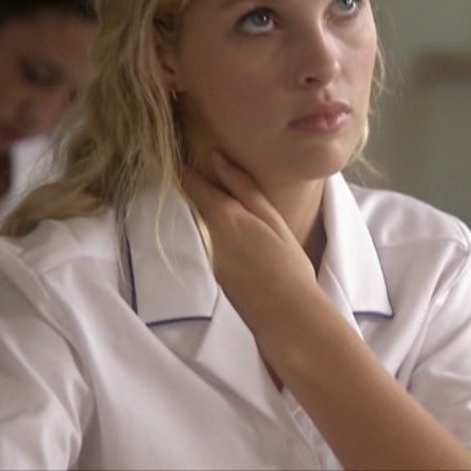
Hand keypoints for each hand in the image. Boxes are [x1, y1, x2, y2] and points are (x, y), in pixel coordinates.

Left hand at [180, 152, 316, 317]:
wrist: (285, 313)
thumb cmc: (288, 264)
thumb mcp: (272, 219)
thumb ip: (244, 188)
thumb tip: (216, 157)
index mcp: (224, 215)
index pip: (192, 185)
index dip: (185, 172)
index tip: (182, 162)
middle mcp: (205, 234)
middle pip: (185, 205)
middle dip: (185, 193)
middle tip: (187, 179)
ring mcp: (202, 256)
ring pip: (187, 225)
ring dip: (189, 214)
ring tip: (199, 206)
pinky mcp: (205, 274)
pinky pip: (194, 244)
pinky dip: (197, 234)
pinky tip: (212, 237)